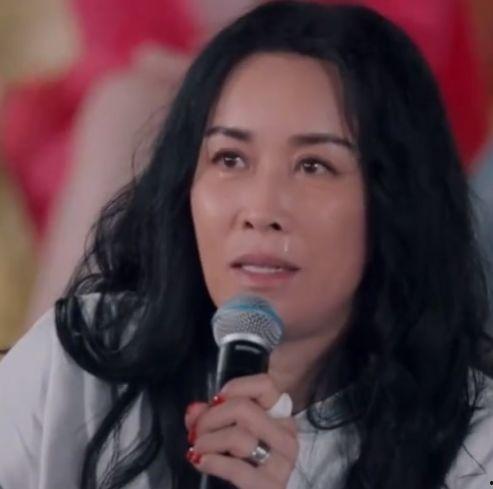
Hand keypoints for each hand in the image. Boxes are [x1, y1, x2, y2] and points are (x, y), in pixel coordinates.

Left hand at [184, 373, 298, 488]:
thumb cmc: (248, 460)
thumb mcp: (230, 432)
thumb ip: (211, 416)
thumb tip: (194, 410)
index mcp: (280, 414)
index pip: (265, 385)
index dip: (236, 387)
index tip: (215, 400)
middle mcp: (286, 433)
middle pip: (243, 408)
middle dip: (211, 417)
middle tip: (196, 431)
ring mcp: (282, 461)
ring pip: (238, 436)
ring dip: (209, 441)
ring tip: (197, 448)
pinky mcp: (271, 486)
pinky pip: (237, 468)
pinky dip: (213, 462)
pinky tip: (200, 461)